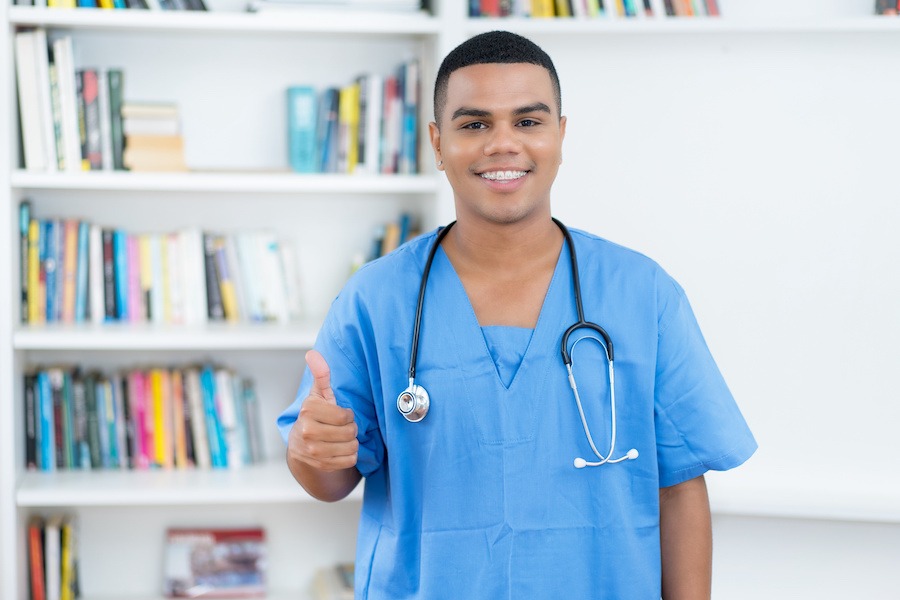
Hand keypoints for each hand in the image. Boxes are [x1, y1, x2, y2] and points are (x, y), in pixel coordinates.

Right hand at [288, 350, 358, 471]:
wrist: (300, 444)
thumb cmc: (316, 415)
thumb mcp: (318, 394)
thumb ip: (320, 374)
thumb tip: (312, 353)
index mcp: (308, 410)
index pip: (344, 416)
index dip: (347, 414)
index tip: (341, 414)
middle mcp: (307, 431)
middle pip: (349, 432)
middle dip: (351, 428)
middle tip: (342, 427)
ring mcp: (312, 451)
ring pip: (351, 447)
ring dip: (352, 442)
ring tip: (342, 438)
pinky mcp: (320, 465)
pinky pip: (349, 460)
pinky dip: (349, 455)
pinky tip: (340, 449)